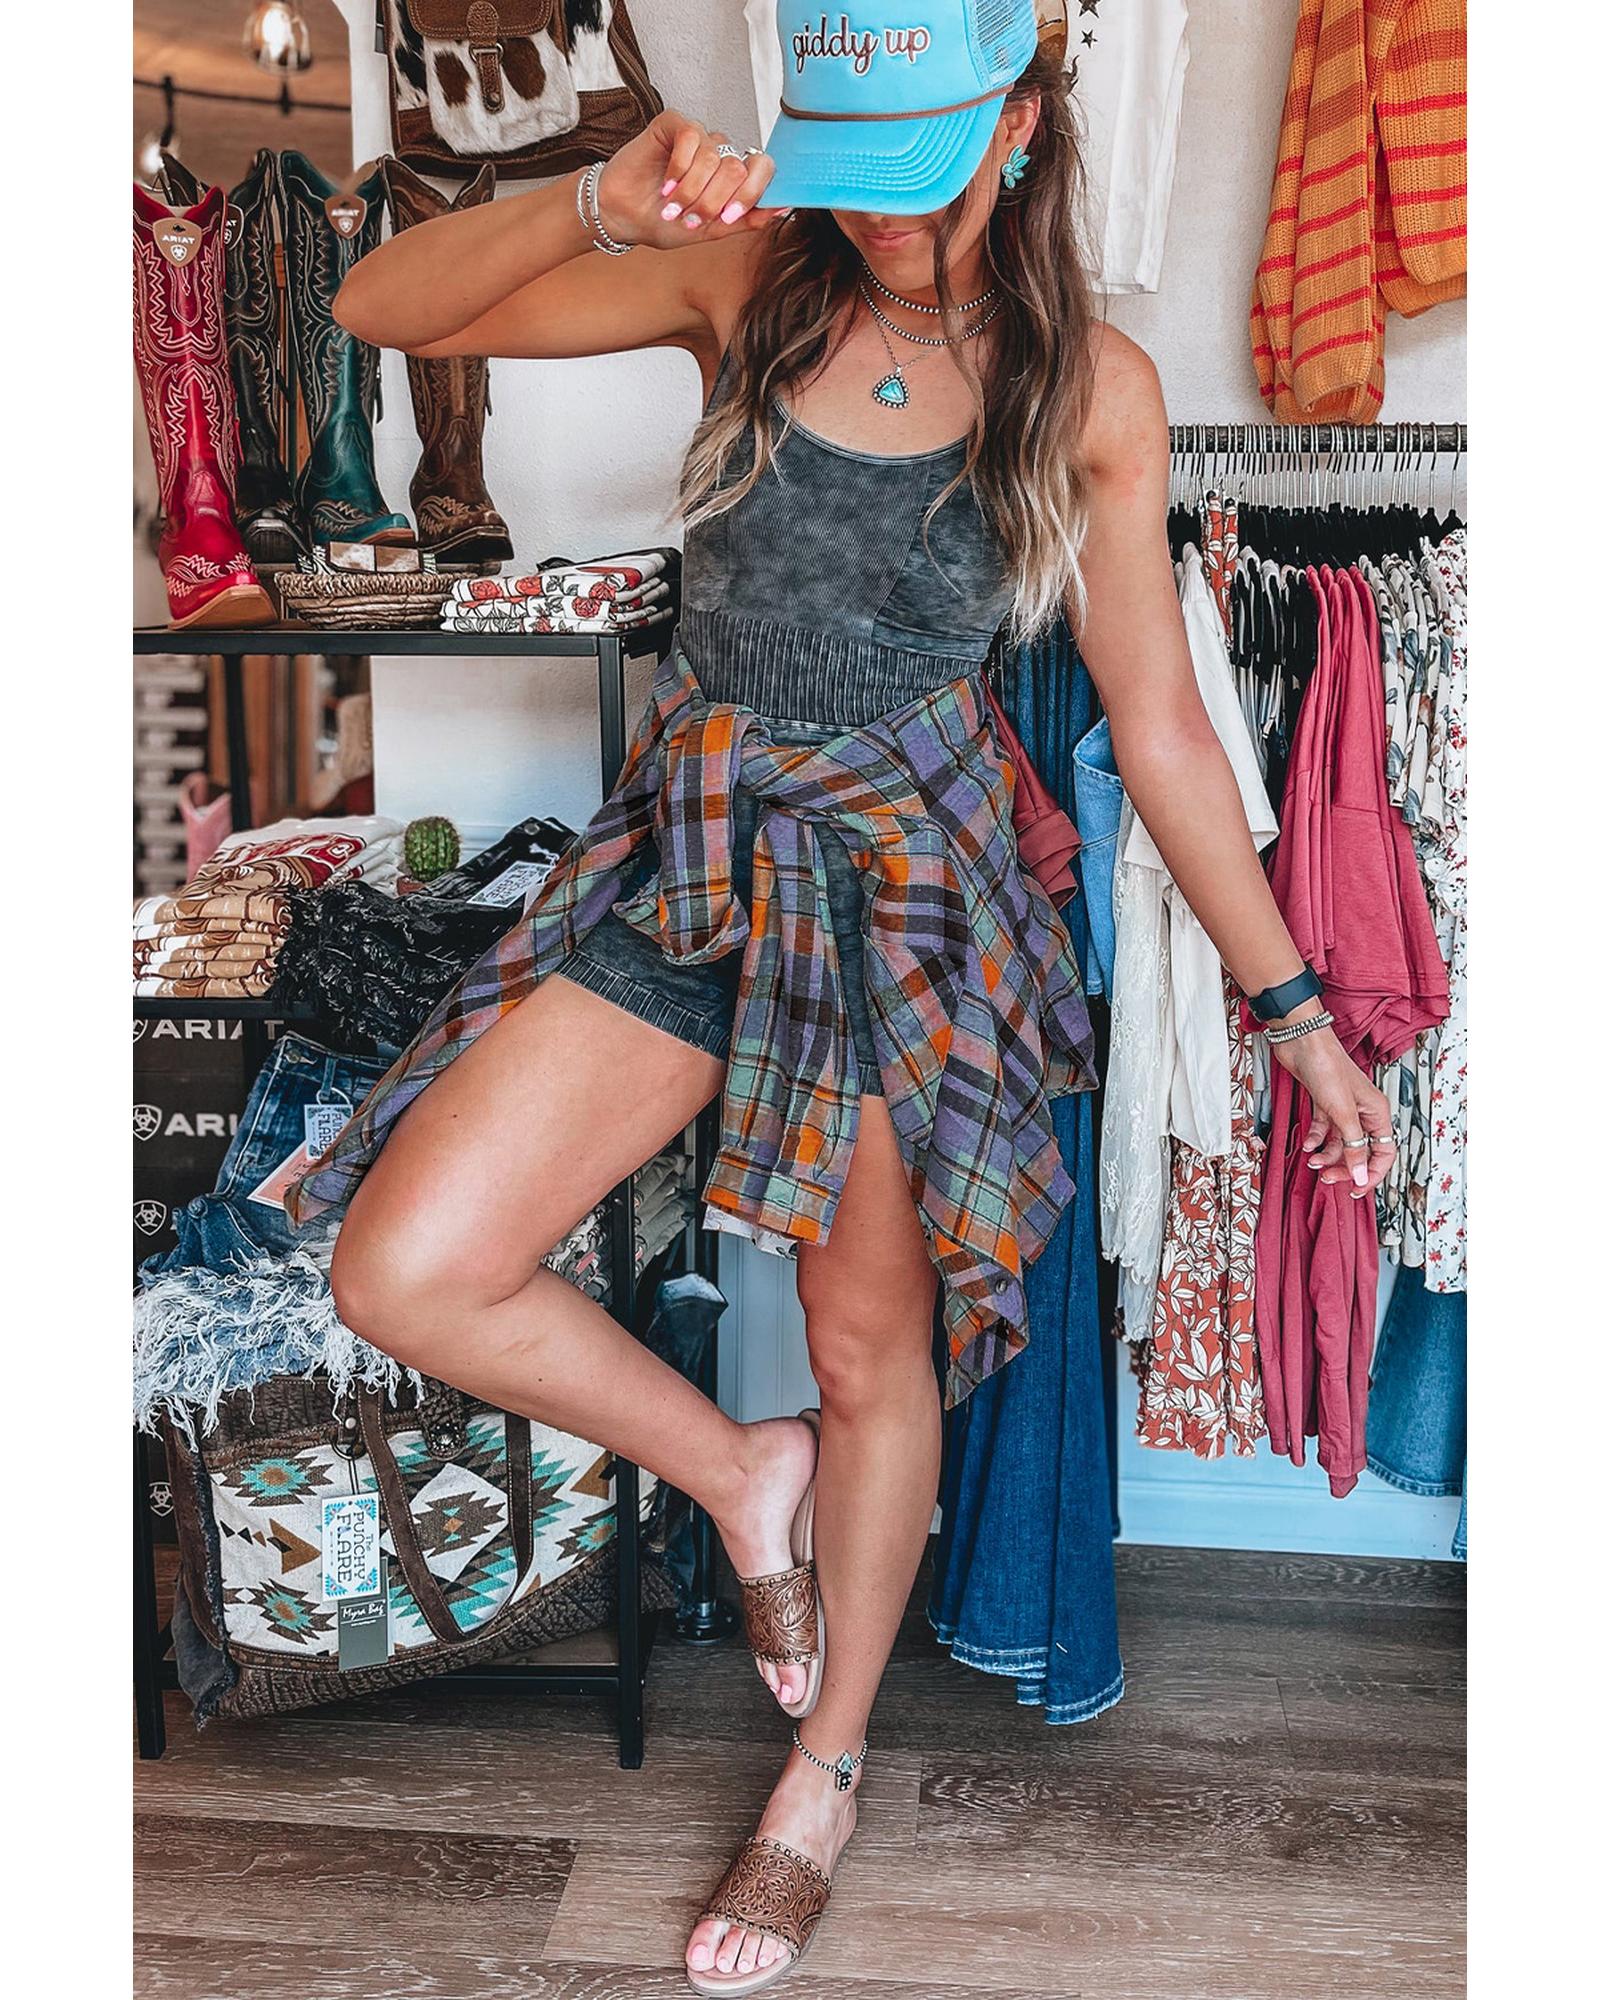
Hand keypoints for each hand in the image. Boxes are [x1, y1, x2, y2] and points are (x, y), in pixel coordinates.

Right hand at [589, 110, 783, 250]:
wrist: (624, 217)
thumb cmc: (663, 222)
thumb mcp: (712, 230)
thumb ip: (747, 220)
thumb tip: (783, 209)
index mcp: (732, 176)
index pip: (763, 170)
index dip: (750, 195)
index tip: (727, 217)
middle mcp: (719, 152)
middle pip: (738, 168)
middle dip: (713, 201)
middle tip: (691, 217)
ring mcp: (698, 137)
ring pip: (714, 157)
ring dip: (691, 190)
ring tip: (673, 205)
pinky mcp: (674, 124)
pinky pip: (692, 137)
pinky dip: (679, 168)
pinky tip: (666, 183)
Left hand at [1268, 1024, 1397, 1198]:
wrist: (1302, 1042)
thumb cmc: (1327, 1067)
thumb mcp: (1342, 1112)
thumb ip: (1353, 1145)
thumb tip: (1359, 1175)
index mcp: (1377, 1113)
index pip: (1383, 1152)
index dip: (1371, 1173)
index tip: (1355, 1189)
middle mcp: (1363, 1112)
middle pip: (1360, 1150)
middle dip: (1345, 1167)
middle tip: (1328, 1177)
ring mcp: (1343, 1108)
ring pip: (1340, 1142)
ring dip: (1327, 1155)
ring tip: (1312, 1160)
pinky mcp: (1324, 1103)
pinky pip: (1324, 1130)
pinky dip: (1315, 1139)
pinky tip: (1306, 1144)